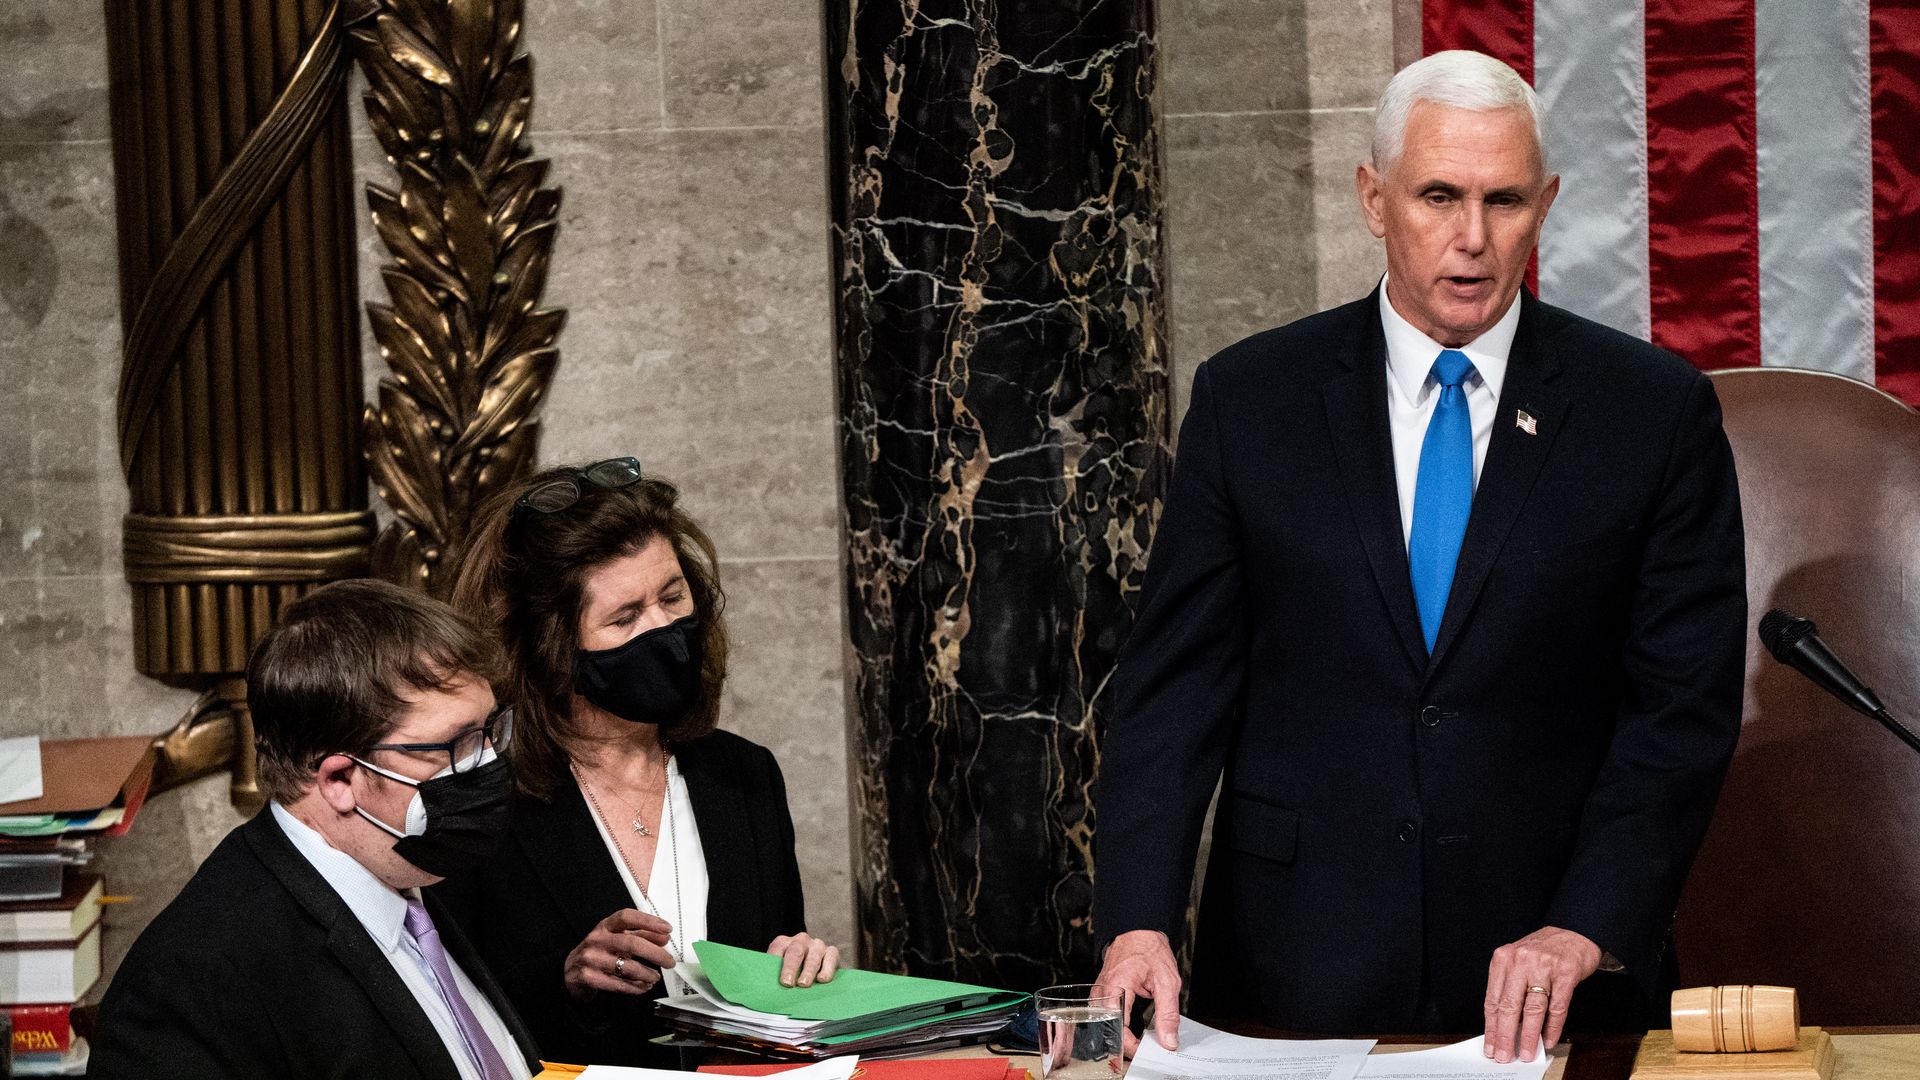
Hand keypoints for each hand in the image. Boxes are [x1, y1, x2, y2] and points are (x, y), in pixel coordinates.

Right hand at [563, 908, 675, 1001]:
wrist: (569, 972)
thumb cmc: (600, 952)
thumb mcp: (618, 939)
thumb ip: (641, 936)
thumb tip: (665, 938)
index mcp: (605, 926)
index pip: (627, 917)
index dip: (649, 921)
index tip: (667, 929)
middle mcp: (597, 939)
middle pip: (631, 944)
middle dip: (655, 954)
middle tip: (669, 962)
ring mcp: (591, 958)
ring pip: (626, 967)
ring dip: (646, 974)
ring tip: (655, 978)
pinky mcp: (589, 977)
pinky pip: (617, 984)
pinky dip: (634, 987)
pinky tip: (643, 987)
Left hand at [768, 932, 839, 986]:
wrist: (814, 969)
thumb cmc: (792, 972)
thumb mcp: (779, 969)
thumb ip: (773, 973)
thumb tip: (766, 988)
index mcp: (784, 942)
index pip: (777, 949)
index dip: (774, 961)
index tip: (773, 977)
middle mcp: (801, 940)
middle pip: (795, 951)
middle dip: (790, 968)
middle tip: (787, 983)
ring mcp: (817, 945)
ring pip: (813, 956)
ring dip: (808, 971)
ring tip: (803, 984)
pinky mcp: (832, 952)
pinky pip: (831, 958)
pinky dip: (827, 969)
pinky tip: (822, 979)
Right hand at [1095, 930, 1181, 1057]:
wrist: (1138, 932)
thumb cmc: (1149, 950)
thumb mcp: (1166, 981)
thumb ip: (1167, 1013)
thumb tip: (1168, 1040)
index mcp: (1116, 987)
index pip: (1117, 1027)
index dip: (1131, 1045)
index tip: (1146, 1050)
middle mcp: (1102, 992)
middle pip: (1108, 1030)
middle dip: (1126, 1045)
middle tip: (1145, 1049)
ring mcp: (1099, 994)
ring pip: (1105, 1026)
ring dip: (1122, 1037)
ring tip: (1140, 1043)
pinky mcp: (1102, 995)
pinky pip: (1107, 1018)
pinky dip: (1120, 1028)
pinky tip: (1133, 1032)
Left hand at [1482, 926, 1600, 1062]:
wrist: (1575, 932)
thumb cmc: (1543, 950)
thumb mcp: (1518, 962)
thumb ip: (1510, 989)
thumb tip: (1504, 1026)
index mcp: (1503, 959)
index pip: (1492, 999)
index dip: (1491, 1026)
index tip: (1489, 1045)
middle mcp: (1521, 961)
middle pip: (1509, 1006)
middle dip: (1505, 1035)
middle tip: (1503, 1055)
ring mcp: (1544, 967)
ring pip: (1532, 1009)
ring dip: (1528, 1035)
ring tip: (1526, 1052)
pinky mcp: (1566, 974)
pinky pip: (1557, 1007)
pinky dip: (1552, 1027)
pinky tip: (1548, 1039)